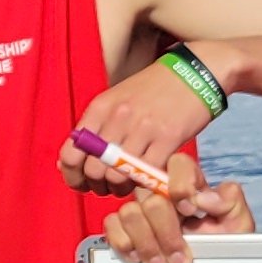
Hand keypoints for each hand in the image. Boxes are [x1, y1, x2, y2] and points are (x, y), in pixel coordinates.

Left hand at [61, 61, 221, 189]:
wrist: (195, 73)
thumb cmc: (153, 90)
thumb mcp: (116, 101)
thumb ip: (94, 129)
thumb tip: (66, 162)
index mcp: (99, 108)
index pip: (71, 153)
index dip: (72, 176)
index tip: (81, 184)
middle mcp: (117, 117)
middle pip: (93, 170)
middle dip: (97, 186)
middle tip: (106, 188)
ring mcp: (143, 128)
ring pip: (118, 176)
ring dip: (119, 188)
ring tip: (125, 184)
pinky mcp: (169, 138)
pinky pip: (148, 173)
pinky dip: (144, 183)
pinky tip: (145, 179)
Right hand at [94, 152, 252, 262]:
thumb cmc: (225, 243)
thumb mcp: (239, 222)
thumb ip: (230, 202)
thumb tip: (203, 197)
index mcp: (189, 183)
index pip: (178, 164)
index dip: (180, 186)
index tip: (191, 211)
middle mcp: (162, 192)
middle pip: (150, 196)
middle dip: (166, 231)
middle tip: (181, 257)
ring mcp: (141, 210)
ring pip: (129, 213)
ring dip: (146, 244)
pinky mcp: (124, 229)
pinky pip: (111, 226)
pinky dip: (123, 243)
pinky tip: (138, 258)